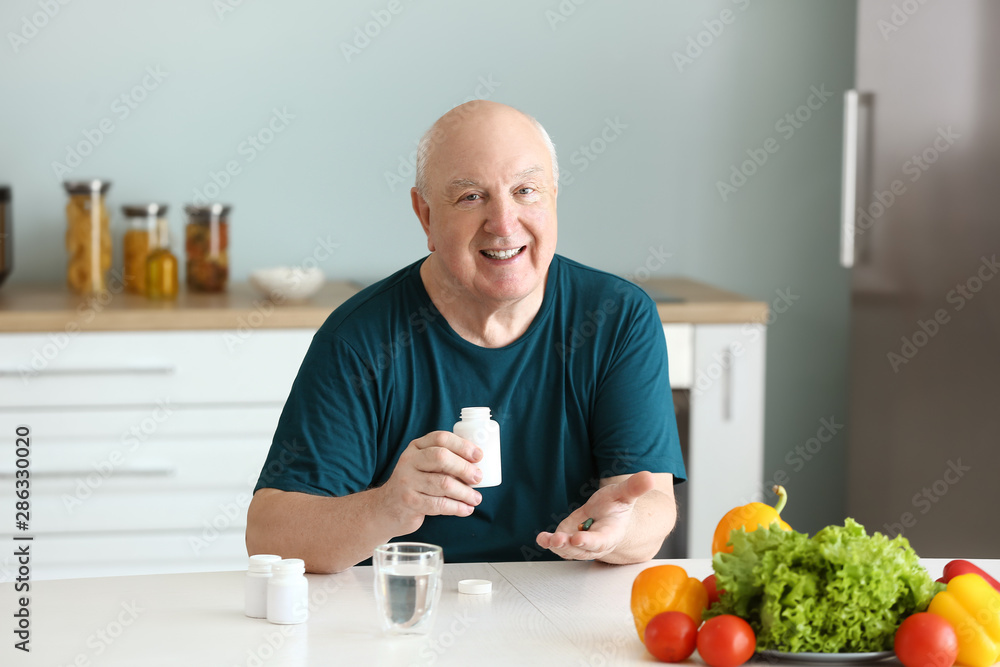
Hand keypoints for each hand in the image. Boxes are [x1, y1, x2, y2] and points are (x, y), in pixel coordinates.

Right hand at [376, 431, 483, 533]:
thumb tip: (476, 465)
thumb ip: (444, 461)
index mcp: (416, 447)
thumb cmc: (415, 484)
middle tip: (478, 478)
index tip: (478, 456)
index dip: (463, 445)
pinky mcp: (409, 501)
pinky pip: (439, 504)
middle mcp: (409, 460)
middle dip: (464, 468)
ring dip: (465, 492)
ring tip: (476, 498)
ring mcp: (407, 481)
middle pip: (442, 457)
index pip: (441, 438)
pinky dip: (456, 508)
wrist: (387, 508)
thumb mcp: (424, 465)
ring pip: (443, 483)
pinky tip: (466, 509)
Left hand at [535, 471, 655, 560]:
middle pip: (582, 550)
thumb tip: (650, 476)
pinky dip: (548, 542)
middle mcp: (595, 543)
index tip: (579, 539)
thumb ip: (635, 487)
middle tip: (559, 540)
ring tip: (547, 539)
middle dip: (570, 546)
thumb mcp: (626, 494)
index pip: (600, 541)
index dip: (590, 541)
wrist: (611, 516)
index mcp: (611, 534)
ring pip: (568, 550)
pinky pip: (558, 544)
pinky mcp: (568, 538)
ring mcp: (580, 542)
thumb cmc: (618, 507)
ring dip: (557, 546)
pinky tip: (541, 538)